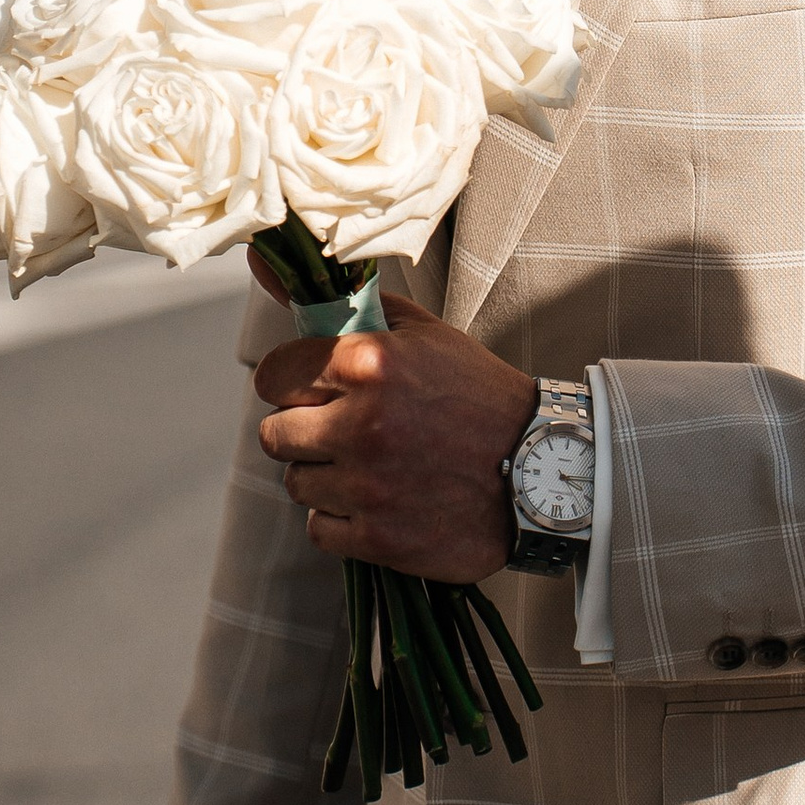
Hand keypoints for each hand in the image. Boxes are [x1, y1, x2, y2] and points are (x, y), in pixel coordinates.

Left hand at [256, 301, 536, 578]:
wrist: (540, 469)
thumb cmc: (478, 396)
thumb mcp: (424, 333)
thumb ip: (347, 305)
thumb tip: (264, 267)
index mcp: (370, 364)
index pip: (273, 375)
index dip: (290, 382)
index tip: (310, 389)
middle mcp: (362, 424)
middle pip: (275, 435)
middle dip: (303, 431)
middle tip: (343, 430)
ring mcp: (368, 485)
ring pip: (297, 484)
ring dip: (326, 477)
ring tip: (371, 465)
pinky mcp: (377, 537)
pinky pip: (320, 529)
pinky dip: (344, 519)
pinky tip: (380, 500)